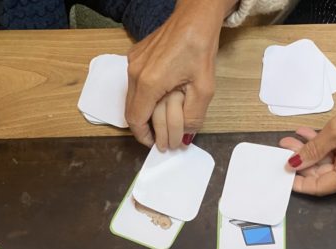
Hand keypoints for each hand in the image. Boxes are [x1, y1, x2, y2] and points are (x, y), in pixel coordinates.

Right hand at [126, 0, 227, 146]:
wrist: (195, 16)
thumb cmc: (200, 47)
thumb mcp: (204, 89)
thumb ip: (193, 117)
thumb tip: (185, 137)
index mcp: (149, 82)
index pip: (136, 120)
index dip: (145, 137)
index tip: (156, 144)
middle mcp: (135, 72)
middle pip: (131, 112)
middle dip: (144, 129)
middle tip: (160, 139)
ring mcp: (133, 63)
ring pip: (132, 99)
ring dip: (144, 114)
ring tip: (162, 122)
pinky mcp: (136, 57)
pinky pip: (135, 85)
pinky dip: (144, 98)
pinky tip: (160, 101)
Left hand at [280, 48, 335, 195]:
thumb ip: (313, 149)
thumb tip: (293, 163)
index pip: (318, 187)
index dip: (298, 182)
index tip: (281, 173)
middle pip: (318, 174)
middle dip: (299, 161)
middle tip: (282, 148)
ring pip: (322, 162)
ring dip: (306, 150)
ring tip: (288, 140)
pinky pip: (330, 153)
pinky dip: (318, 145)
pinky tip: (303, 134)